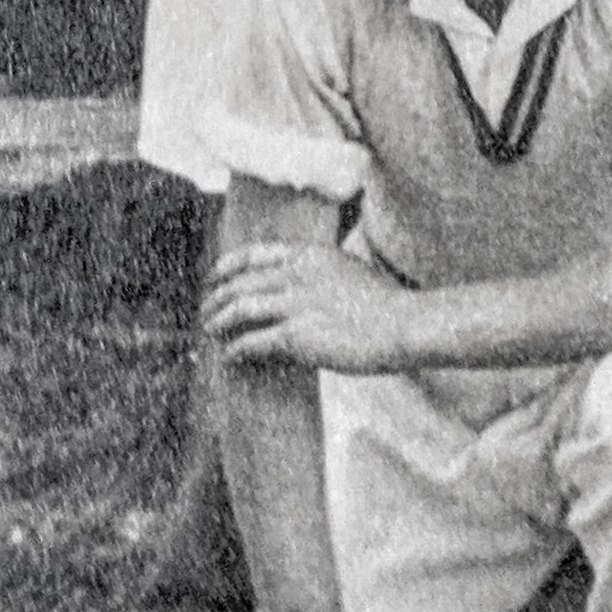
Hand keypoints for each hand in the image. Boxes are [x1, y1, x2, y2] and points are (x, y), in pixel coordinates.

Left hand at [202, 243, 418, 372]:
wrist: (404, 325)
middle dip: (216, 299)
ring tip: (212, 332)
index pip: (254, 254)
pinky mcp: (295, 336)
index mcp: (311, 255)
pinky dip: (235, 350)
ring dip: (218, 323)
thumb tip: (295, 285)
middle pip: (239, 283)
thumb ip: (320, 273)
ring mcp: (295, 304)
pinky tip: (231, 357)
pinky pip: (251, 343)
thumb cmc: (386, 304)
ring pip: (238, 310)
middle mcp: (298, 274)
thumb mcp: (350, 271)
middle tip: (206, 313)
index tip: (214, 277)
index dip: (227, 266)